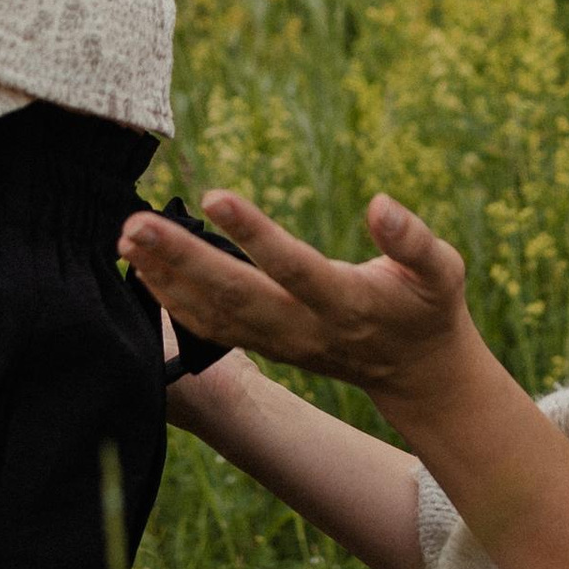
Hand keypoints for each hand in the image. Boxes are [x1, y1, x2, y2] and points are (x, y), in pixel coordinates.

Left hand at [122, 189, 472, 425]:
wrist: (416, 372)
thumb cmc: (428, 308)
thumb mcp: (441, 272)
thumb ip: (414, 240)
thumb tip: (380, 205)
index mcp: (348, 303)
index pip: (294, 268)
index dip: (254, 235)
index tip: (214, 197)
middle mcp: (305, 328)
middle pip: (236, 296)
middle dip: (182, 260)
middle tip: (136, 223)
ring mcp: (280, 343)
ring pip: (213, 314)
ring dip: (165, 277)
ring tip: (127, 237)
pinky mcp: (264, 345)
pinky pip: (209, 326)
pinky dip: (171, 299)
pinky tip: (142, 268)